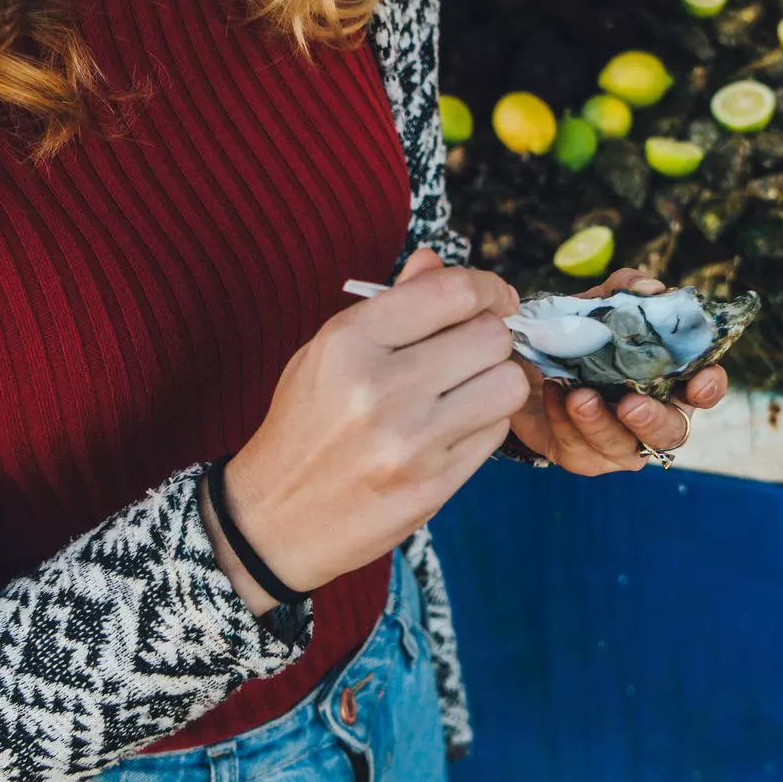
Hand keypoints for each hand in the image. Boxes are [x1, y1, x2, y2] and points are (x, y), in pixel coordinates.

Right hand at [212, 250, 525, 611]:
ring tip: (468, 388)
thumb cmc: (304, 425)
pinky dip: (485, 423)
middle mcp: (381, 389)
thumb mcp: (327, 352)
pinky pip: (495, 434)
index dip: (489, 288)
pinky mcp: (432, 487)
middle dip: (492, 336)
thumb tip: (436, 262)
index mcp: (349, 342)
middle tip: (475, 348)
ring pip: (508, 385)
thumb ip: (390, 305)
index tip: (496, 298)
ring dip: (498, 381)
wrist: (274, 519)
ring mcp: (410, 443)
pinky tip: (453, 427)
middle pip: (490, 337)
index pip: (451, 292)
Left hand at [507, 269, 730, 475]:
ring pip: (623, 447)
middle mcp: (653, 418)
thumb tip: (649, 288)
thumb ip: (624, 290)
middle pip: (671, 432)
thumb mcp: (598, 306)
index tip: (698, 381)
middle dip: (652, 420)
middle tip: (630, 404)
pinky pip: (579, 448)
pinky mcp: (583, 458)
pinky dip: (565, 422)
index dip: (709, 388)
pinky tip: (555, 395)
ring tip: (578, 396)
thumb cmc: (578, 339)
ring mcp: (620, 444)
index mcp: (669, 381)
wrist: (525, 365)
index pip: (704, 390)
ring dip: (600, 423)